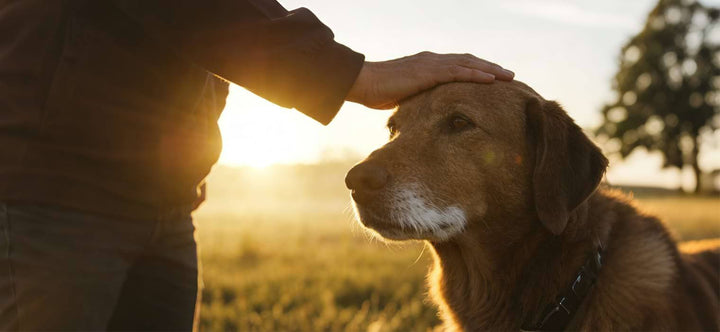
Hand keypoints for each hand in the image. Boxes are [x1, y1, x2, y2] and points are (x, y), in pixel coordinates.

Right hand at [346, 52, 513, 108]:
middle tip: (509, 76)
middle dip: (490, 68)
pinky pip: (458, 73)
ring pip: (468, 64)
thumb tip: (423, 114)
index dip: (476, 70)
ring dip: (490, 70)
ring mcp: (431, 64)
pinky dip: (476, 75)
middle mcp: (432, 61)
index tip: (492, 78)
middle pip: (469, 61)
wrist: (364, 83)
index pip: (458, 65)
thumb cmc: (377, 92)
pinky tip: (491, 80)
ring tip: (508, 77)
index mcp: (427, 65)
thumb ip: (417, 100)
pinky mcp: (429, 72)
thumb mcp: (403, 96)